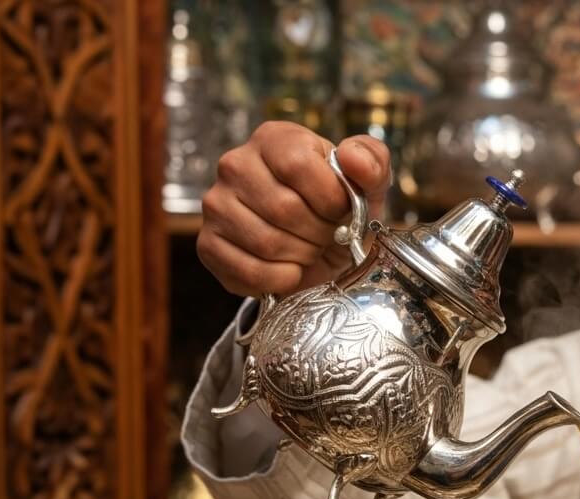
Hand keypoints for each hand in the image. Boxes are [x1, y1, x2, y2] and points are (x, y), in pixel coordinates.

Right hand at [197, 121, 391, 296]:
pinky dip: (280, 279)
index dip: (329, 198)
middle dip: (319, 232)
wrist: (321, 252)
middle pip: (284, 208)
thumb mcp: (368, 183)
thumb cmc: (340, 211)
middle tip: (327, 236)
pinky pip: (248, 271)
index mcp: (274, 139)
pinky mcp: (208, 244)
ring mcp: (216, 205)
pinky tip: (290, 268)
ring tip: (309, 248)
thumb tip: (354, 158)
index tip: (340, 211)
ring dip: (302, 256)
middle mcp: (236, 165)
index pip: (298, 165)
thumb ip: (371, 161)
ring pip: (266, 242)